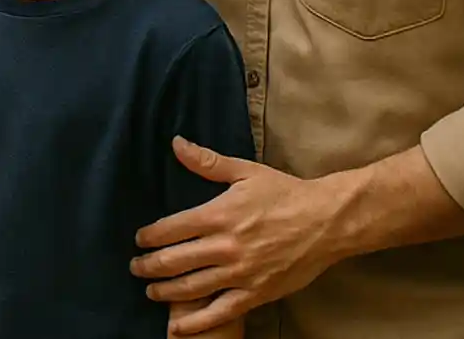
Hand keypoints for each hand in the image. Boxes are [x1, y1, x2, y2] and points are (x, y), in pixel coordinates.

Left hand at [131, 137, 346, 335]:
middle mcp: (225, 246)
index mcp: (219, 215)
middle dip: (148, 266)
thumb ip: (207, 162)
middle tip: (135, 268)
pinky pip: (221, 312)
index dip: (148, 237)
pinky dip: (197, 322)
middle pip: (174, 260)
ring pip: (192, 287)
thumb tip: (176, 143)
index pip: (170, 229)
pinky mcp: (257, 293)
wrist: (328, 222)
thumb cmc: (286, 194)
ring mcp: (241, 273)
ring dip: (165, 291)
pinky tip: (178, 327)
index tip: (139, 240)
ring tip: (150, 291)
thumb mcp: (245, 172)